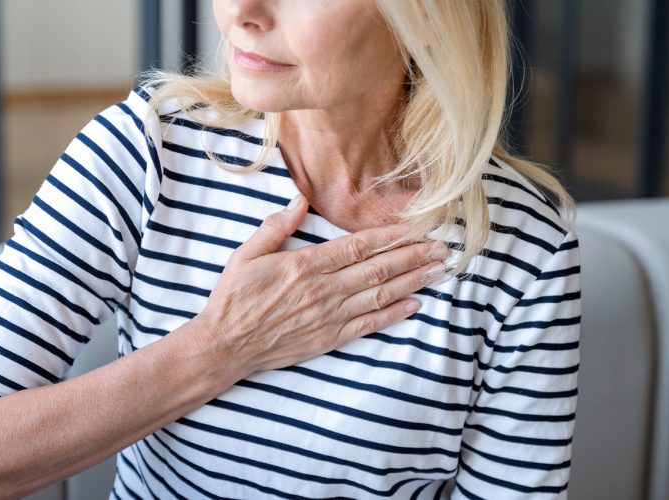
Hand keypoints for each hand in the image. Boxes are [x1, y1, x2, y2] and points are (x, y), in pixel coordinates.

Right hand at [195, 194, 447, 374]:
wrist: (225, 345)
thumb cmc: (234, 298)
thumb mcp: (246, 254)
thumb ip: (276, 226)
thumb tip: (299, 198)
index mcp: (304, 265)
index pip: (357, 246)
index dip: (390, 236)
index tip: (416, 227)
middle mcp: (323, 290)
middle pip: (378, 269)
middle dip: (413, 256)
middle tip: (443, 247)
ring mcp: (329, 316)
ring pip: (379, 295)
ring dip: (412, 281)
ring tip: (438, 270)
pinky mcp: (329, 338)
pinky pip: (368, 325)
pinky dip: (394, 314)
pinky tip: (415, 304)